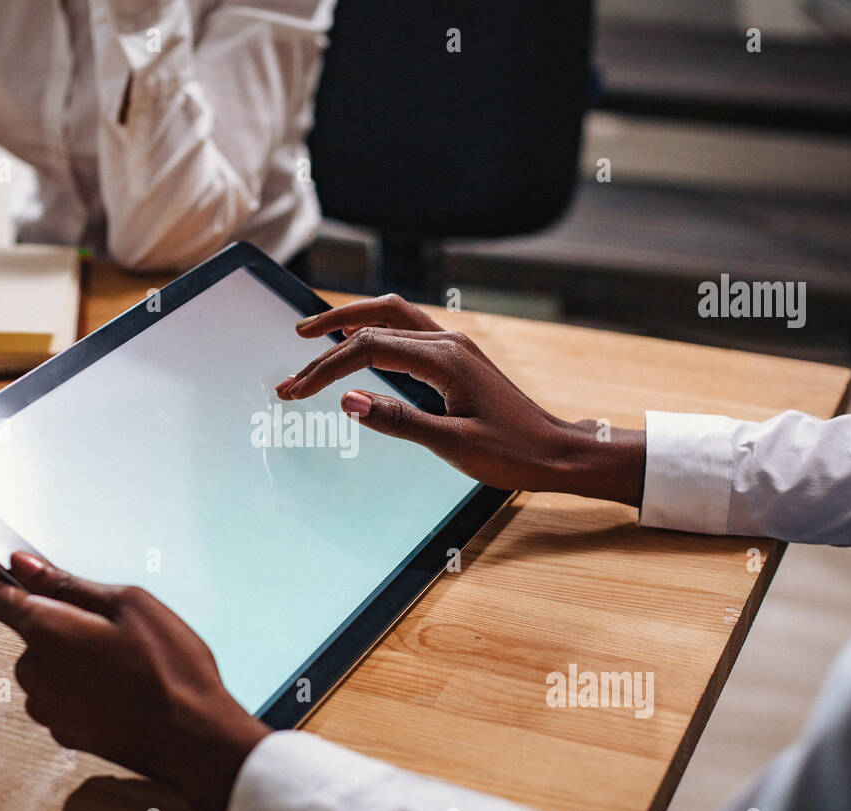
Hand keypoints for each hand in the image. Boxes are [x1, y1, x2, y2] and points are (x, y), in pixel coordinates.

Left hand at [0, 554, 270, 810]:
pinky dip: (84, 689)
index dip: (19, 583)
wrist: (192, 739)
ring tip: (124, 664)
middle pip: (31, 633)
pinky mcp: (63, 733)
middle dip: (64, 624)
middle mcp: (34, 672)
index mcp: (45, 631)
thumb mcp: (129, 604)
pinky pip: (62, 697)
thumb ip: (68, 583)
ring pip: (47, 667)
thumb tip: (23, 563)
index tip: (46, 581)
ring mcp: (46, 708)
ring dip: (74, 659)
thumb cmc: (169, 669)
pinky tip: (122, 690)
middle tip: (115, 629)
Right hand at [280, 294, 645, 506]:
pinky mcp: (457, 357)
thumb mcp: (452, 444)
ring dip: (351, 320)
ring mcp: (454, 346)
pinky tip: (359, 343)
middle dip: (329, 334)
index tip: (295, 391)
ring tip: (313, 333)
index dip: (325, 368)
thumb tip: (348, 401)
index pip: (368, 348)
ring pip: (392, 315)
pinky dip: (375, 329)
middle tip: (293, 351)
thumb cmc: (512, 453)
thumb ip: (398, 420)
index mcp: (445, 360)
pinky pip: (407, 329)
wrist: (557, 453)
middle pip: (376, 318)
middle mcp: (448, 342)